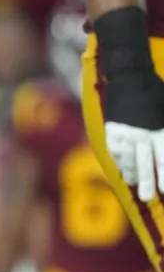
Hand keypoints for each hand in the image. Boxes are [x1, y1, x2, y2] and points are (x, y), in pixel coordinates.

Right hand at [104, 79, 163, 200]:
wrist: (128, 75)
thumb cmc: (156, 93)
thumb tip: (163, 147)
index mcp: (159, 129)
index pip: (163, 159)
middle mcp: (142, 134)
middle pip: (145, 164)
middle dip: (148, 182)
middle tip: (148, 197)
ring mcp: (125, 132)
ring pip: (129, 159)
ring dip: (133, 174)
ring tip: (135, 184)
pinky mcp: (112, 129)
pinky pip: (115, 151)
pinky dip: (120, 162)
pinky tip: (123, 170)